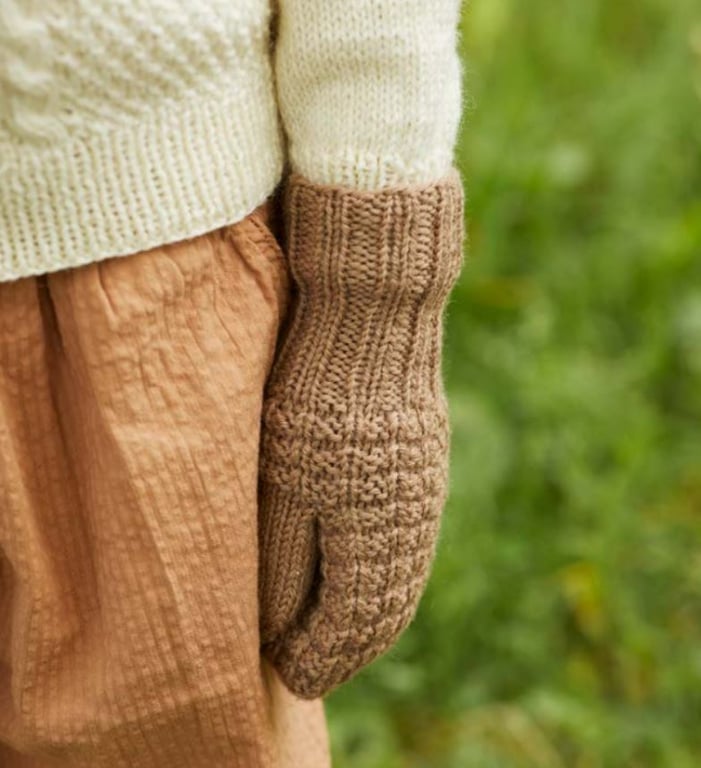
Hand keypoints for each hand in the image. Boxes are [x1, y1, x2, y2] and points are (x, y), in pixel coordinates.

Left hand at [258, 171, 463, 698]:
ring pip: (401, 582)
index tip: (286, 673)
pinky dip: (385, 576)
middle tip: (311, 667)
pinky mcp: (426, 467)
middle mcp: (411, 528)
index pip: (348, 626)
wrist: (376, 320)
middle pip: (383, 614)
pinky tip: (366, 574)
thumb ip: (287, 560)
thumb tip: (280, 624)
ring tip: (337, 636)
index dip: (315, 656)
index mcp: (373, 536)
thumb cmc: (318, 396)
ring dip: (369, 618)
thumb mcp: (285, 481)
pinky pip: (410, 545)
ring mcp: (426, 496)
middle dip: (346, 649)